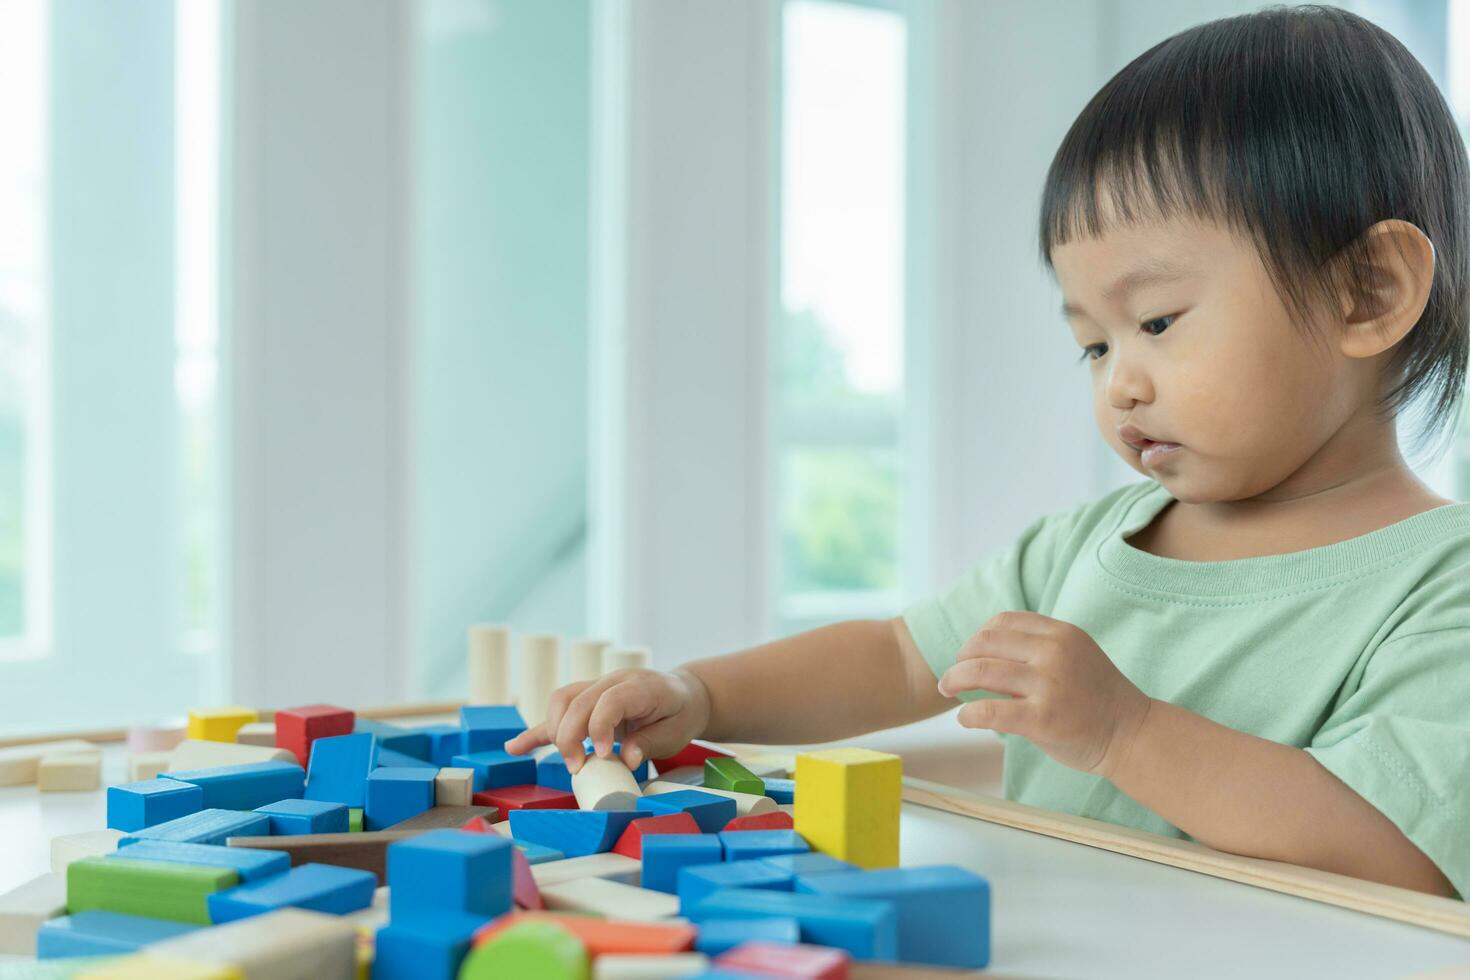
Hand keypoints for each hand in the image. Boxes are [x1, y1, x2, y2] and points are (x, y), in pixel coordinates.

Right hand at [503, 667, 712, 773]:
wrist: (685, 694)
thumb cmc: (680, 713)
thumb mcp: (675, 731)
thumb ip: (649, 743)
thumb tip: (626, 759)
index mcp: (640, 685)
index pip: (609, 699)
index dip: (599, 726)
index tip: (602, 755)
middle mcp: (614, 680)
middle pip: (578, 700)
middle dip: (570, 736)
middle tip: (577, 768)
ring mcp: (597, 687)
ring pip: (563, 700)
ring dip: (555, 730)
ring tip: (565, 761)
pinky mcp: (587, 700)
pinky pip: (557, 711)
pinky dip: (536, 731)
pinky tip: (515, 747)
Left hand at [936, 611, 1152, 777]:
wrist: (1130, 733)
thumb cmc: (1095, 698)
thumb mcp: (1071, 658)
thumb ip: (1034, 651)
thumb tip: (979, 656)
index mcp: (1060, 633)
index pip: (1003, 622)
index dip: (977, 637)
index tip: (968, 654)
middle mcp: (1054, 652)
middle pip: (985, 642)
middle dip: (960, 657)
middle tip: (951, 675)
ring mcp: (1049, 684)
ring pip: (981, 671)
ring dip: (954, 680)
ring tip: (947, 690)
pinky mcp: (1043, 718)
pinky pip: (989, 710)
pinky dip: (968, 714)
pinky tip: (965, 719)